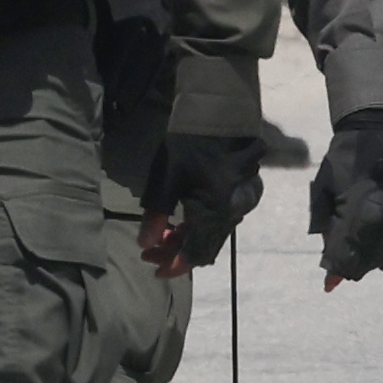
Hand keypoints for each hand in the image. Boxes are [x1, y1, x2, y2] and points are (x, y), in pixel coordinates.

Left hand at [139, 131, 267, 274]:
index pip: (196, 252)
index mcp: (216, 211)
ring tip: (160, 236)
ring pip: (210, 235)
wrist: (216, 113)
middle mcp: (231, 212)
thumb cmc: (188, 143)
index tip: (154, 269)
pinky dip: (197, 227)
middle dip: (176, 253)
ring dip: (185, 239)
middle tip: (149, 252)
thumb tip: (145, 244)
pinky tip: (178, 222)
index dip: (174, 265)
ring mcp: (237, 204)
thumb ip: (156, 215)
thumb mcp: (166, 179)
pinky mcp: (237, 195)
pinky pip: (217, 221)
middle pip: (204, 247)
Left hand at [311, 113, 382, 284]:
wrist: (378, 131)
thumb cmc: (345, 162)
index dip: (339, 267)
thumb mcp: (328, 195)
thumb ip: (330, 235)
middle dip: (355, 266)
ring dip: (374, 259)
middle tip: (343, 273)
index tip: (329, 279)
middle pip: (371, 258)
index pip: (351, 254)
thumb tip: (330, 279)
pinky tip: (382, 251)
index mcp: (368, 210)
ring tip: (361, 258)